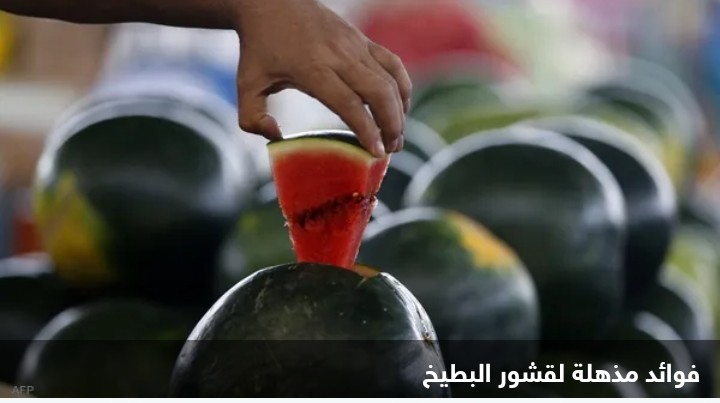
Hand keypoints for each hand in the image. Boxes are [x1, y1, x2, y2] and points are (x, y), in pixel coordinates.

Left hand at [233, 0, 410, 156]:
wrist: (269, 3)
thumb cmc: (258, 48)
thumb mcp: (245, 85)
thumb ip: (252, 119)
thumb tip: (277, 137)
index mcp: (313, 69)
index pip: (350, 104)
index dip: (367, 130)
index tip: (376, 153)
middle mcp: (340, 56)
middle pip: (379, 93)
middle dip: (392, 125)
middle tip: (391, 151)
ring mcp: (355, 45)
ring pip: (390, 80)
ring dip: (399, 110)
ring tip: (397, 136)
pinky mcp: (362, 39)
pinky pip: (393, 63)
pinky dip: (403, 86)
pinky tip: (401, 107)